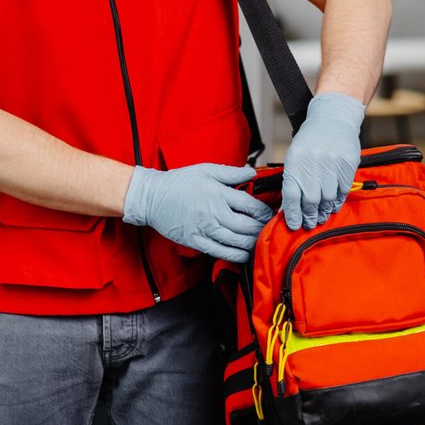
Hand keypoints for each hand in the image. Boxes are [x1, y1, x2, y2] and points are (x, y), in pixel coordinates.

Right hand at [122, 162, 273, 262]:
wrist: (153, 197)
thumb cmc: (179, 182)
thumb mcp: (206, 169)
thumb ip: (231, 173)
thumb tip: (251, 173)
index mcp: (218, 193)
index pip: (249, 204)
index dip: (264, 211)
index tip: (271, 214)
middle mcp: (213, 212)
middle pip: (246, 225)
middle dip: (261, 228)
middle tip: (270, 229)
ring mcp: (205, 229)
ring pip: (236, 241)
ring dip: (251, 243)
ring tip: (260, 241)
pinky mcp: (196, 241)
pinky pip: (220, 252)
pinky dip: (235, 255)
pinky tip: (244, 254)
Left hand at [282, 92, 365, 230]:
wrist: (333, 117)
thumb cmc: (311, 138)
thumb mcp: (295, 155)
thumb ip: (292, 180)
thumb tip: (288, 208)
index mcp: (295, 161)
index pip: (291, 195)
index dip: (292, 214)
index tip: (294, 225)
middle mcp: (313, 162)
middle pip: (311, 200)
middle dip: (309, 216)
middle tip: (310, 223)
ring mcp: (332, 163)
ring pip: (328, 198)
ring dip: (324, 211)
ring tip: (321, 216)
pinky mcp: (347, 164)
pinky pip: (342, 190)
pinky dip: (337, 201)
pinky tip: (332, 205)